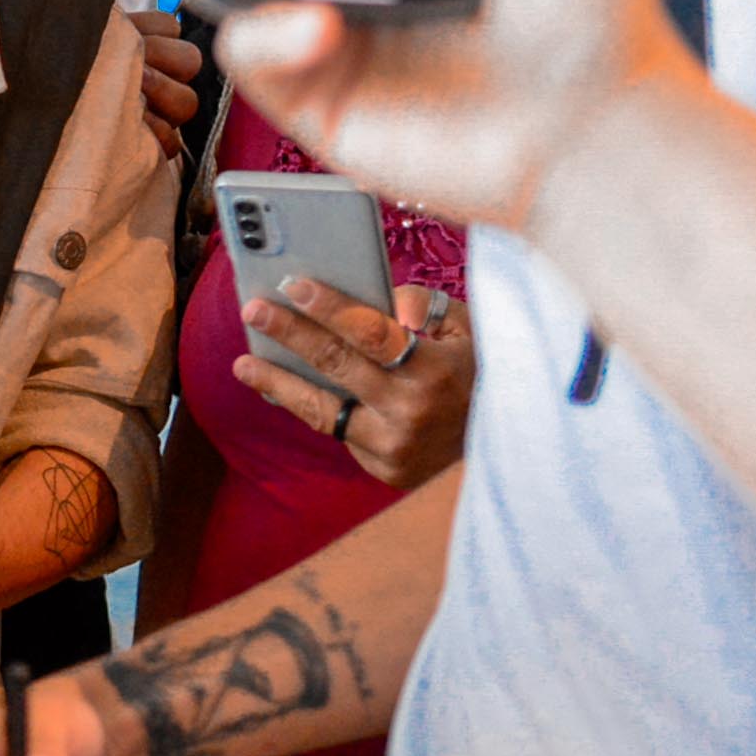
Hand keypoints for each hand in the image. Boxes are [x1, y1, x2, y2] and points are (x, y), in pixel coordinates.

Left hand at [238, 282, 474, 488]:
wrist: (512, 439)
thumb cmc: (480, 369)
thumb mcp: (466, 329)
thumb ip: (421, 306)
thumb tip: (380, 302)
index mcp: (436, 371)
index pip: (370, 333)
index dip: (329, 307)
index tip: (292, 284)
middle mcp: (413, 413)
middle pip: (336, 366)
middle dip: (290, 334)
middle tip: (254, 311)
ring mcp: (396, 448)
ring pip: (323, 410)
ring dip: (278, 383)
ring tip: (244, 364)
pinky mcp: (386, 471)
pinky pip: (339, 431)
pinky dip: (312, 407)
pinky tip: (281, 387)